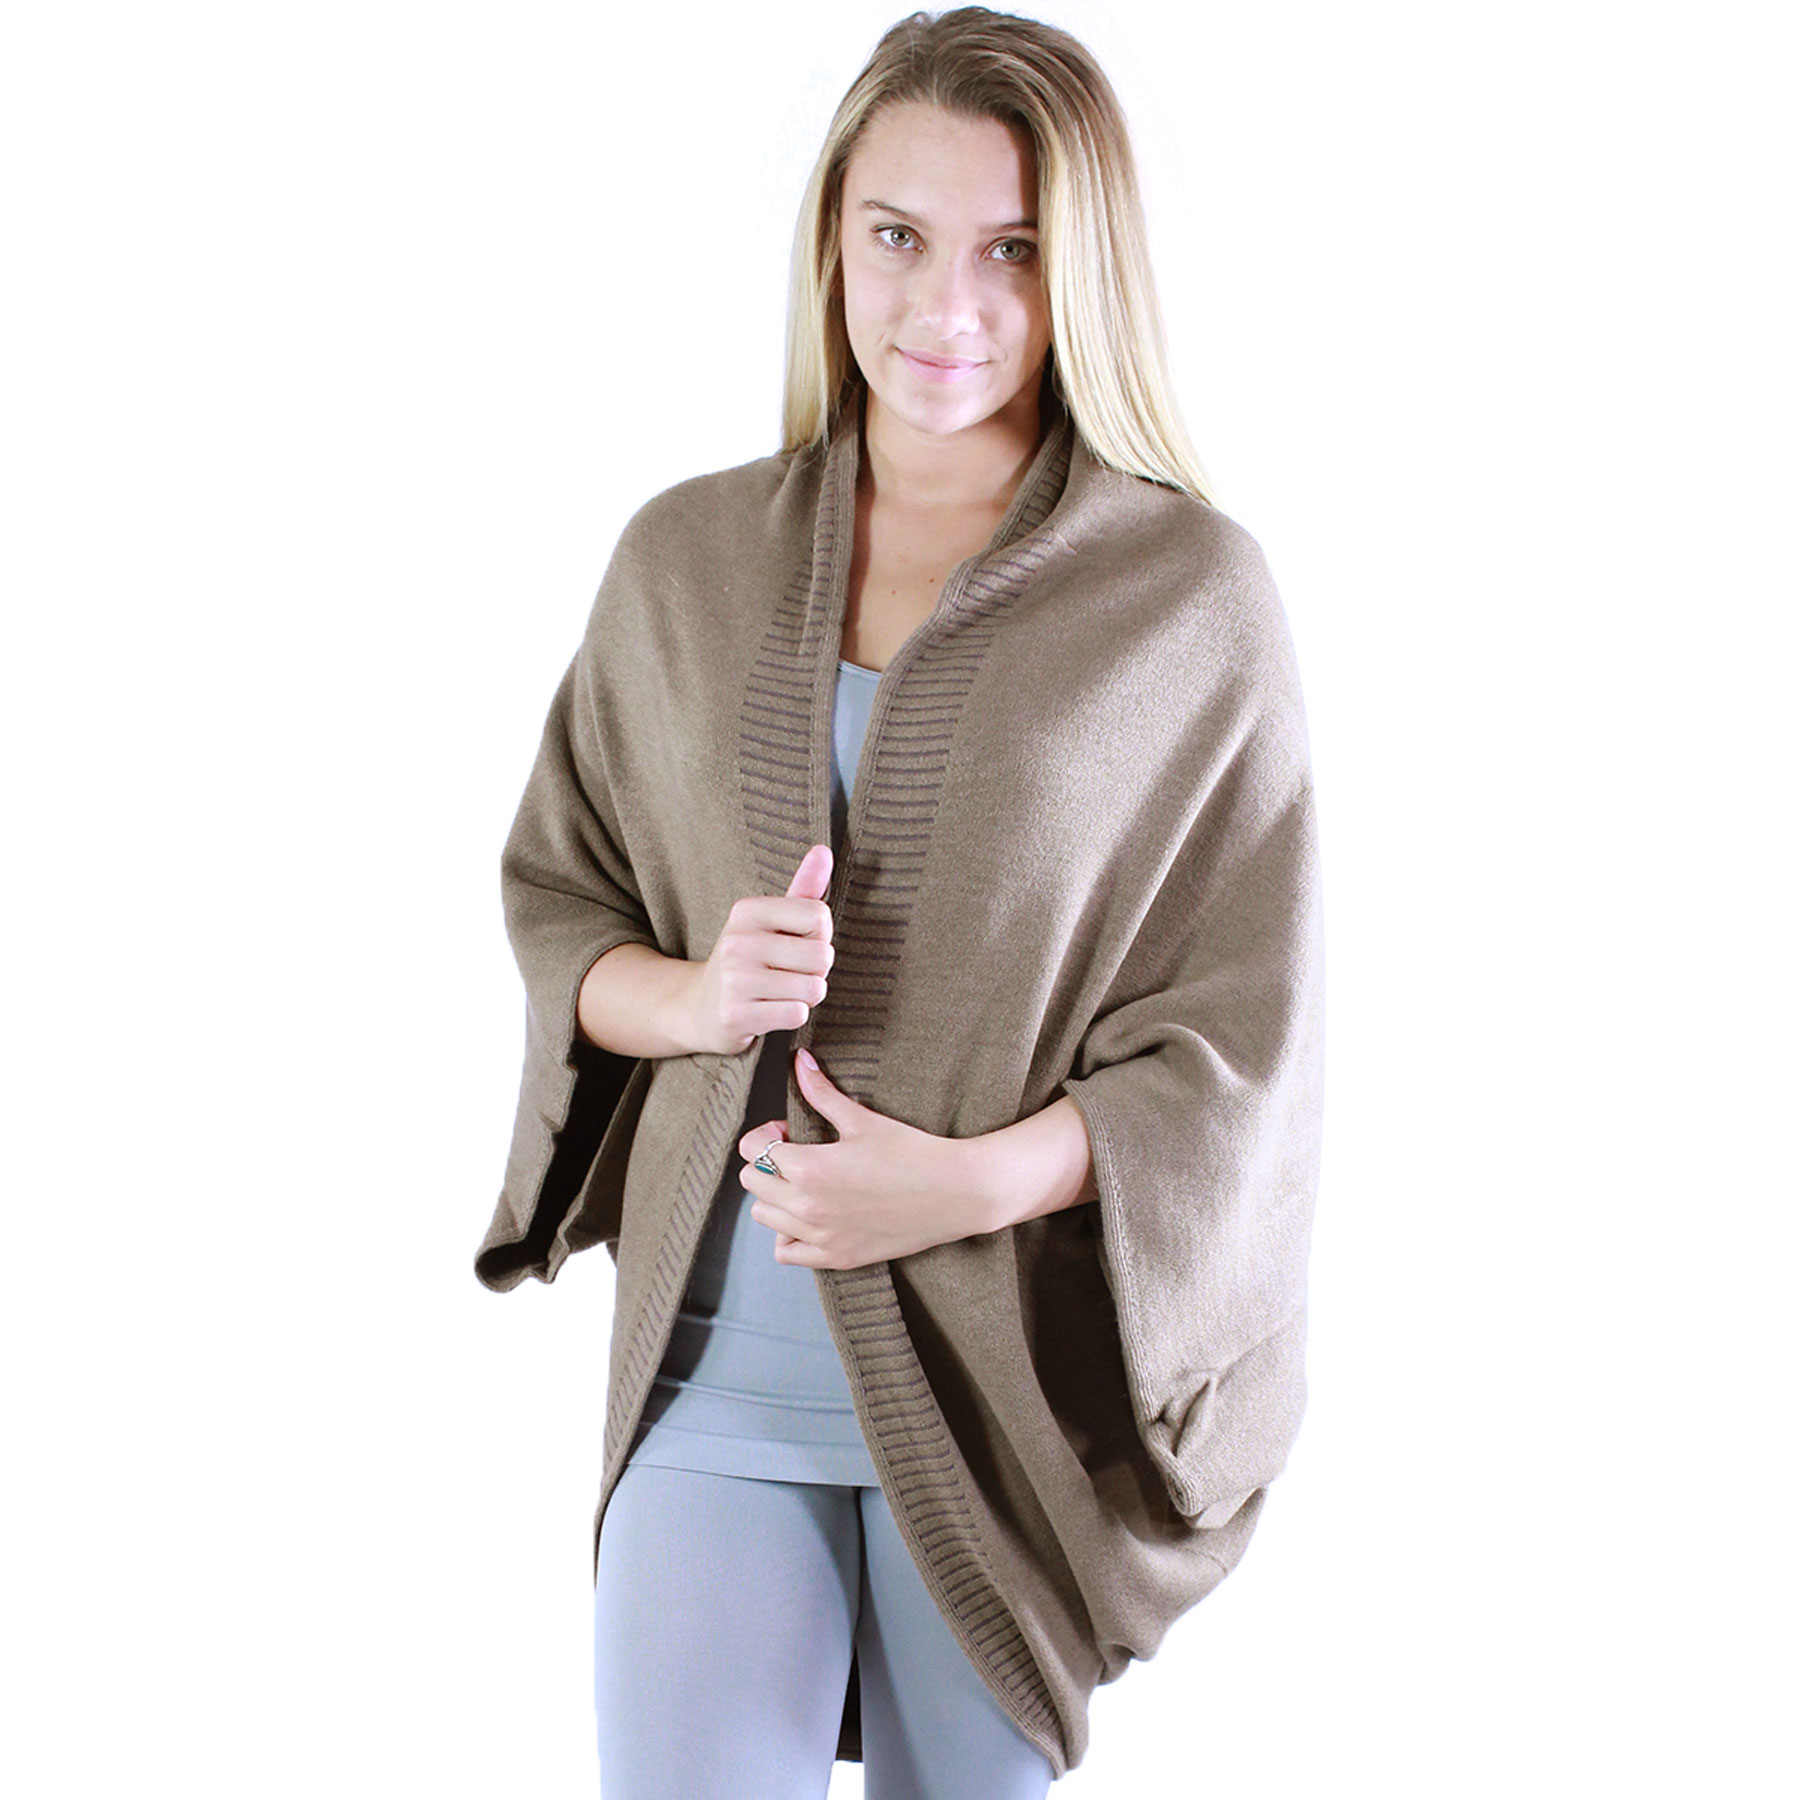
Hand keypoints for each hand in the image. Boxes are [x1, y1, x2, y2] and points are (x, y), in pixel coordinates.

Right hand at [678, 846, 835, 1055]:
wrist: (697, 1007)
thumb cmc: (747, 961)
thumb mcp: (770, 921)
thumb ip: (803, 889)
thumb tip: (824, 850)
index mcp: (748, 911)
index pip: (819, 915)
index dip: (820, 936)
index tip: (797, 944)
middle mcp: (738, 941)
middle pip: (822, 955)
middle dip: (817, 971)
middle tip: (788, 974)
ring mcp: (734, 979)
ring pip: (813, 988)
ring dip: (806, 997)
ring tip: (779, 993)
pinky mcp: (735, 1015)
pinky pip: (797, 1014)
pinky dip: (792, 1016)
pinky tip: (768, 1011)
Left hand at [737, 1048, 994, 1268]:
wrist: (954, 1194)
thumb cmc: (912, 1152)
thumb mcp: (863, 1120)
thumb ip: (822, 1093)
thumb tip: (800, 1062)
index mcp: (810, 1168)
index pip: (753, 1150)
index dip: (768, 1134)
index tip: (791, 1131)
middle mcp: (807, 1206)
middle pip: (753, 1182)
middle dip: (768, 1163)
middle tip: (798, 1153)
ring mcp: (821, 1236)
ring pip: (764, 1216)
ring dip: (776, 1196)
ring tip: (805, 1183)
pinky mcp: (836, 1257)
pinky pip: (786, 1252)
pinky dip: (788, 1234)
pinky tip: (811, 1216)